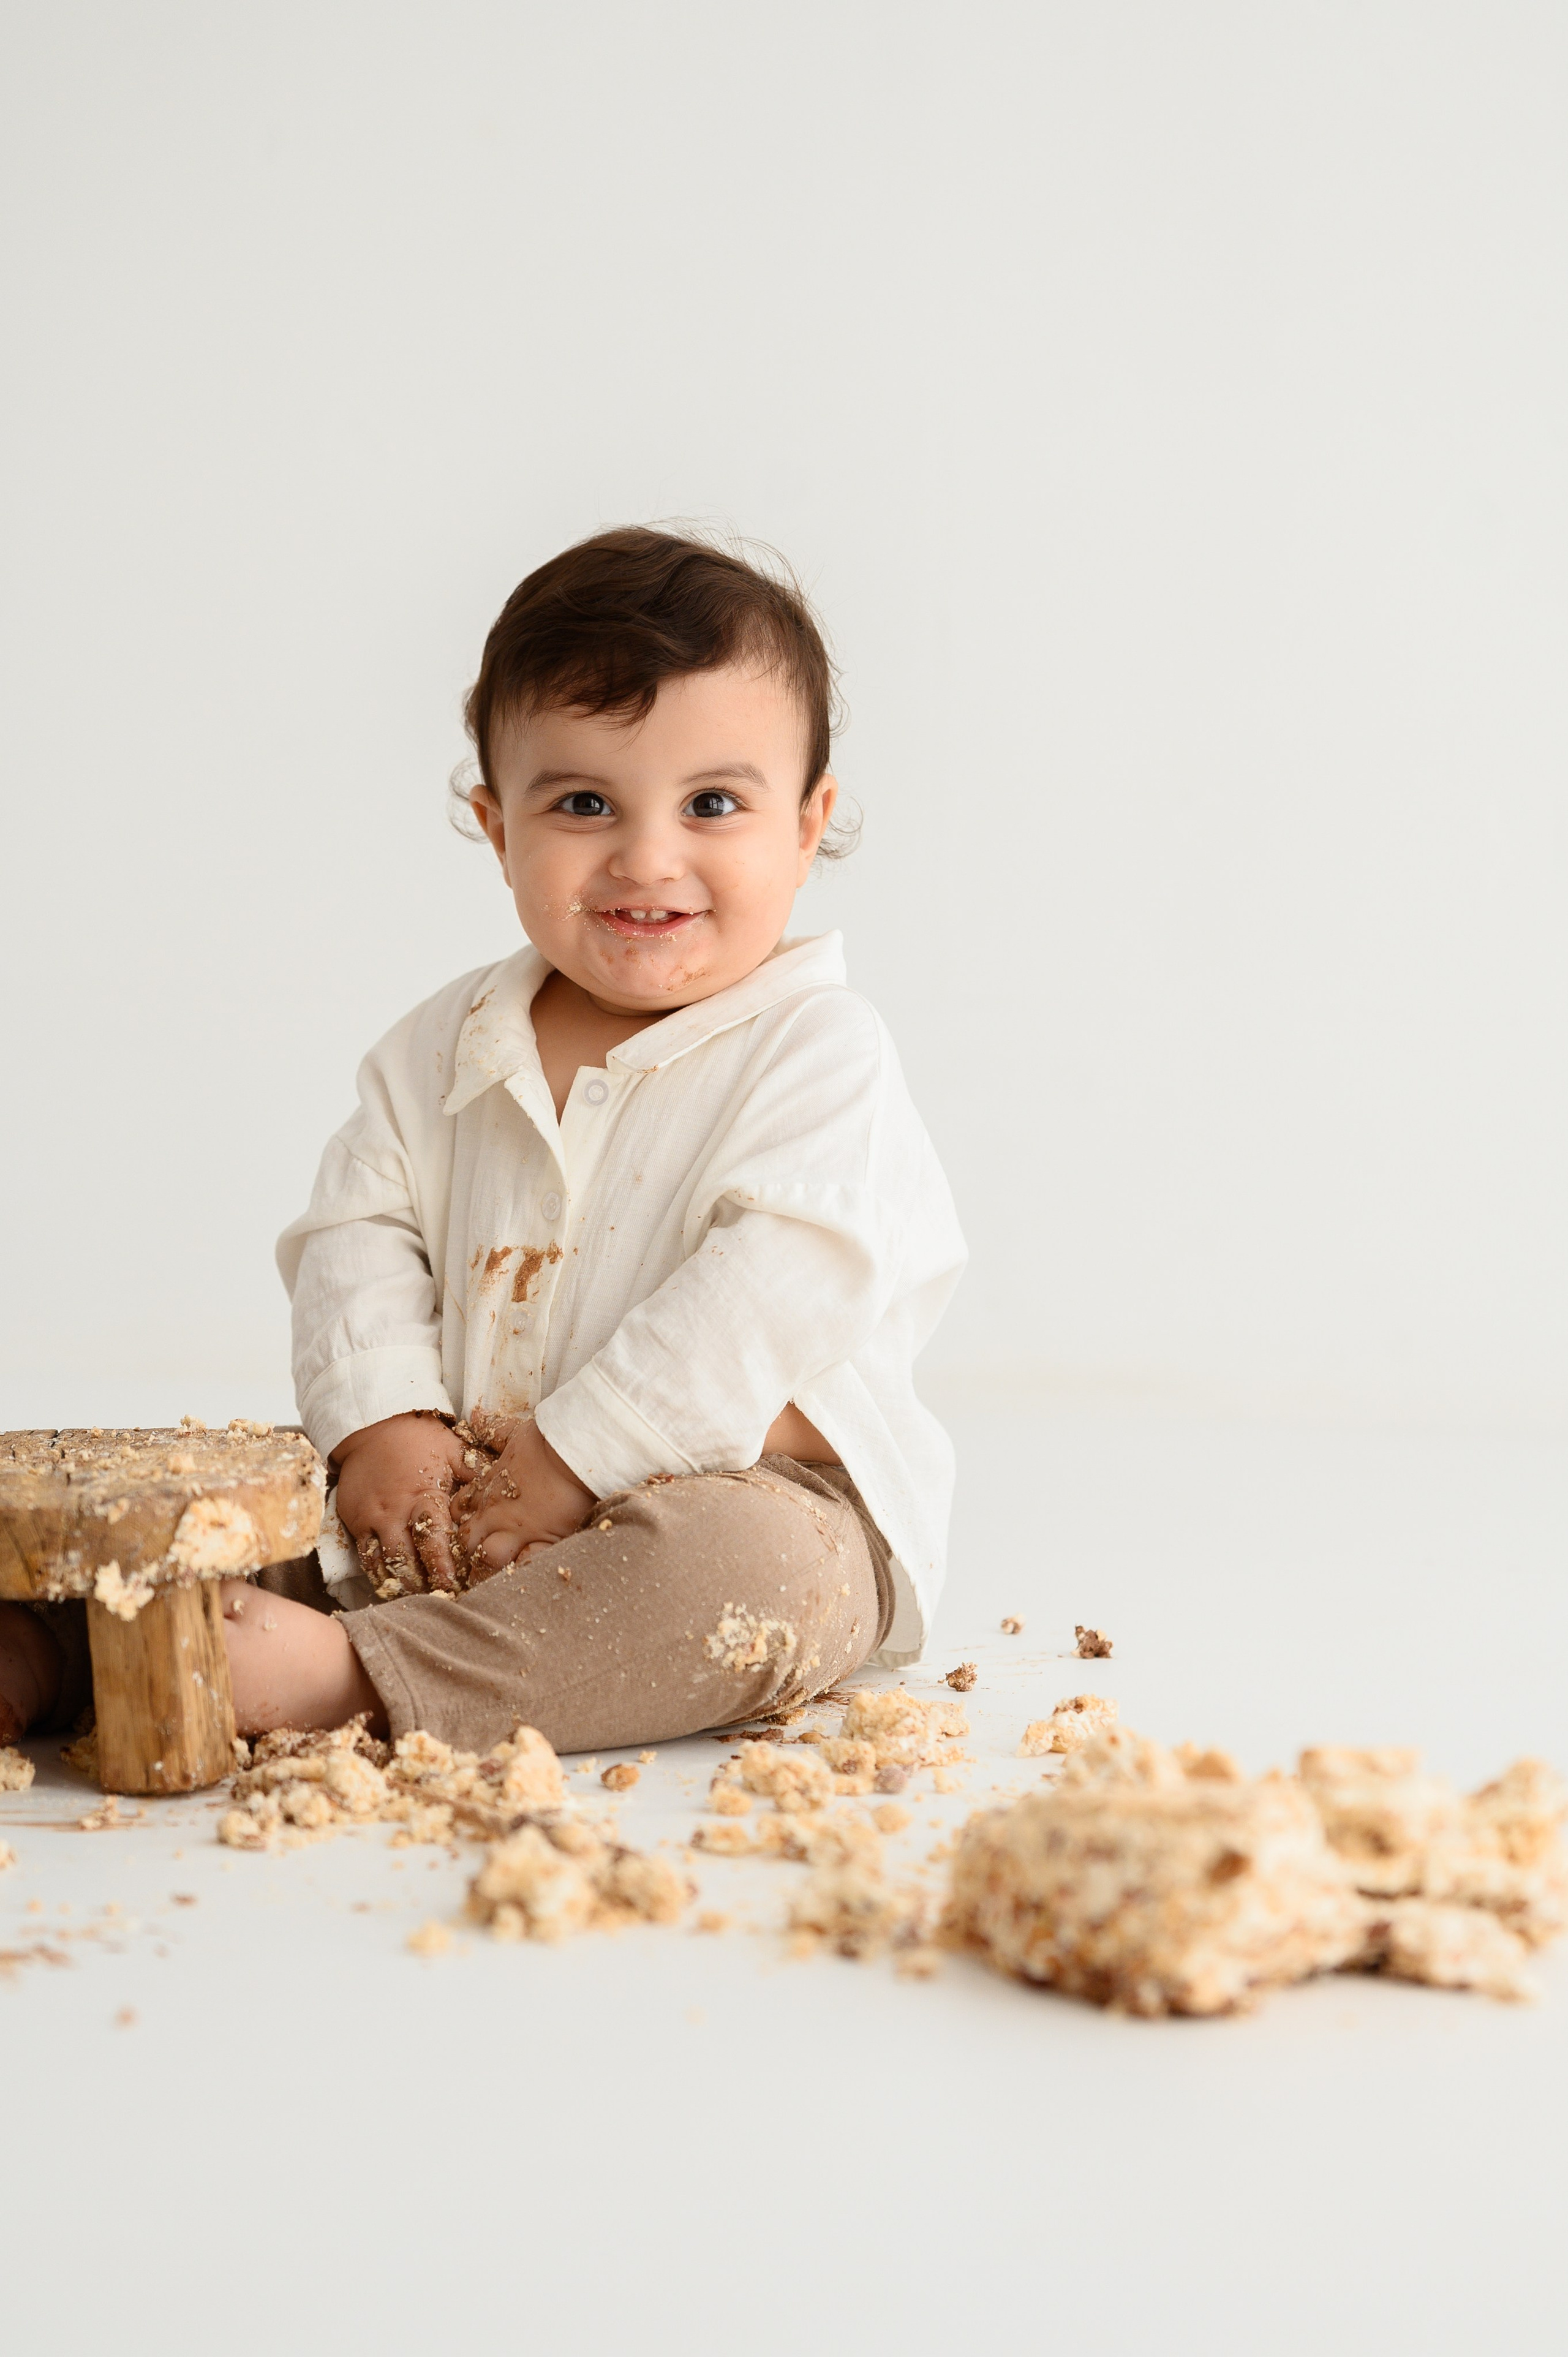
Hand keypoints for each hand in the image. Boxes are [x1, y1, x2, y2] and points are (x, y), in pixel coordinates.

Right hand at [332, 1413, 470, 1593]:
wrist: (373, 1425)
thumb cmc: (420, 1438)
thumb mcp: (454, 1449)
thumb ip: (477, 1472)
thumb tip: (505, 1489)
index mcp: (423, 1496)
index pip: (432, 1539)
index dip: (442, 1566)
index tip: (453, 1585)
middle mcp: (394, 1512)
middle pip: (406, 1559)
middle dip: (422, 1584)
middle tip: (439, 1602)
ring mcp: (371, 1520)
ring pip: (383, 1564)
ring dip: (400, 1585)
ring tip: (418, 1601)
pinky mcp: (355, 1523)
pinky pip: (364, 1558)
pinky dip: (377, 1576)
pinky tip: (392, 1588)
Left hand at [455, 1408, 596, 1575]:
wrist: (574, 1454)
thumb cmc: (546, 1441)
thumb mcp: (514, 1431)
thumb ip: (493, 1428)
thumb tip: (475, 1415)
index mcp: (488, 1488)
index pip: (458, 1511)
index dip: (460, 1520)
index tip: (468, 1524)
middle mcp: (496, 1513)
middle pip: (466, 1542)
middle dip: (468, 1551)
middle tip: (477, 1555)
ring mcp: (518, 1530)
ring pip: (488, 1559)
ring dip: (491, 1564)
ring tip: (499, 1568)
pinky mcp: (543, 1542)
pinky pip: (523, 1567)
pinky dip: (523, 1571)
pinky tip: (526, 1572)